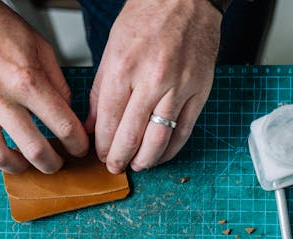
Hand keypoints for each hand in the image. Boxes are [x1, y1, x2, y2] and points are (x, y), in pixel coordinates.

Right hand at [0, 0, 88, 172]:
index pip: (63, 126)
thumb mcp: (40, 47)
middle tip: (57, 163)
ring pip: (1, 158)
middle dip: (53, 164)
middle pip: (35, 150)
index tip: (79, 148)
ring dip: (21, 169)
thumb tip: (66, 112)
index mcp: (26, 79)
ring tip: (28, 164)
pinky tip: (1, 160)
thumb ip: (57, 83)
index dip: (77, 144)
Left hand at [85, 0, 220, 173]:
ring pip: (159, 140)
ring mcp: (179, 87)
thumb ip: (100, 91)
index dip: (102, 144)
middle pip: (131, 135)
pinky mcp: (200, 91)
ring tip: (136, 165)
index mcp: (123, 67)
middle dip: (119, 158)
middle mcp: (151, 79)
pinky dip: (170, 150)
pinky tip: (160, 155)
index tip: (100, 154)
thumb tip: (92, 126)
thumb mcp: (112, 49)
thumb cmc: (148, 17)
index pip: (107, 120)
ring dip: (144, 161)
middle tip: (114, 166)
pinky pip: (184, 132)